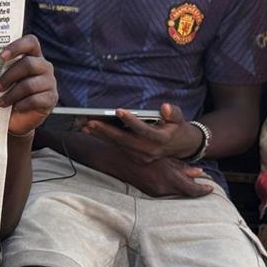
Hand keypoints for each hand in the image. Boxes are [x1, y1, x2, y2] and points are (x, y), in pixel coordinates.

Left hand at [0, 35, 57, 135]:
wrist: (15, 118)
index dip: (17, 47)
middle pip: (28, 64)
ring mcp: (49, 82)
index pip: (31, 42)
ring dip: (12, 94)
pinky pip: (35, 99)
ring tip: (1, 102)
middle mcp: (43, 66)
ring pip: (29, 84)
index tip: (1, 57)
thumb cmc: (6, 93)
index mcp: (32, 55)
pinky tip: (15, 108)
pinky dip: (21, 104)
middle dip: (9, 76)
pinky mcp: (51, 98)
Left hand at [82, 103, 202, 162]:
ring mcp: (142, 156)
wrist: (181, 147)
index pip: (143, 130)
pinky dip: (104, 139)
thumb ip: (173, 113)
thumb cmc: (178, 128)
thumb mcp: (179, 118)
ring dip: (101, 135)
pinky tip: (91, 131)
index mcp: (161, 139)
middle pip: (124, 140)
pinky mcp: (136, 157)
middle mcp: (150, 150)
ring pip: (118, 144)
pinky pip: (117, 147)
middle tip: (90, 122)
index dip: (130, 120)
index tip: (119, 110)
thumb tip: (166, 108)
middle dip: (106, 130)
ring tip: (85, 126)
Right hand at [111, 155, 213, 197]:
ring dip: (181, 187)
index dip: (203, 190)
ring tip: (187, 180)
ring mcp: (155, 191)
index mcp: (169, 178)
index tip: (210, 188)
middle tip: (201, 183)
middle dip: (193, 188)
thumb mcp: (165, 156)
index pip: (192, 190)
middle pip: (184, 192)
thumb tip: (199, 172)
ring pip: (175, 192)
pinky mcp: (148, 192)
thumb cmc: (141, 152)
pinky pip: (165, 192)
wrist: (117, 159)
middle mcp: (163, 188)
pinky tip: (171, 180)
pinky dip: (171, 187)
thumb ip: (182, 166)